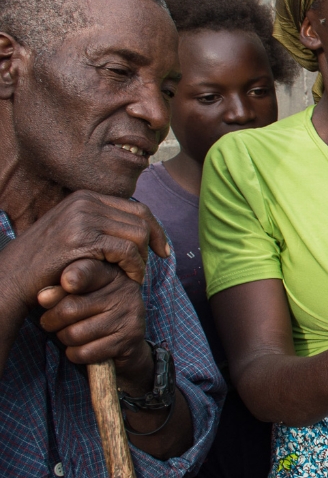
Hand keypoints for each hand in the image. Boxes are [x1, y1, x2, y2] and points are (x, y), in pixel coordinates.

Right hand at [0, 191, 169, 311]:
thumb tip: (141, 224)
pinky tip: (130, 280)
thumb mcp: (73, 233)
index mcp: (85, 197)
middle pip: (141, 220)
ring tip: (134, 277)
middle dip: (150, 248)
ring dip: (142, 260)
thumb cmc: (47, 262)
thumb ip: (101, 224)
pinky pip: (126, 251)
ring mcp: (82, 218)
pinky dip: (134, 268)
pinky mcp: (81, 239)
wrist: (13, 278)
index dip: (156, 230)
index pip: (137, 208)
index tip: (163, 251)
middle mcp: (85, 202)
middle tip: (144, 270)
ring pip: (137, 235)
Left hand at [37, 258, 152, 389]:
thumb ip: (60, 292)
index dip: (71, 278)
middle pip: (69, 309)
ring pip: (73, 334)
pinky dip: (75, 354)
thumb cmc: (95, 313)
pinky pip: (84, 352)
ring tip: (71, 334)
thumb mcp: (79, 295)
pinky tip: (81, 348)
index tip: (65, 284)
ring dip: (64, 339)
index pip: (85, 272)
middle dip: (52, 321)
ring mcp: (129, 316)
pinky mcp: (128, 341)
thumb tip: (43, 297)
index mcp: (112, 274)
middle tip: (53, 322)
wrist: (128, 342)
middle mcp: (125, 292)